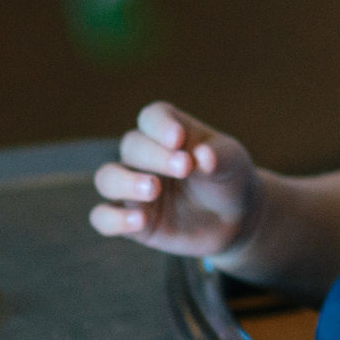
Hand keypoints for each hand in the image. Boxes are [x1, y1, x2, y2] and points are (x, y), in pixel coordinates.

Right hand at [90, 102, 263, 258]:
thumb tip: (204, 156)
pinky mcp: (131, 220)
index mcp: (169, 131)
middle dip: (155, 155)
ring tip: (153, 188)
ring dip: (125, 182)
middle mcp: (144, 156)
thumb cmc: (229, 178)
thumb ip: (220, 157)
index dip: (160, 126)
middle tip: (184, 167)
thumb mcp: (233, 163)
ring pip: (107, 178)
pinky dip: (114, 219)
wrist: (234, 219)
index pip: (152, 118)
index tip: (179, 138)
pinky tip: (140, 222)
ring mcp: (133, 188)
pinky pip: (104, 217)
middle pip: (132, 145)